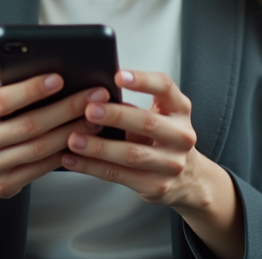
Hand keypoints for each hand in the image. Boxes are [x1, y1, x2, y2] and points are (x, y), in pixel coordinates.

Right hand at [0, 27, 106, 246]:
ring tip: (96, 114)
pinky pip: (42, 168)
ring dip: (72, 131)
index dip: (32, 90)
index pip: (3, 101)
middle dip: (66, 108)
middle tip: (94, 94)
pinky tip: (83, 138)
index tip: (60, 77)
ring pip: (40, 148)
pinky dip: (65, 153)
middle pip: (29, 125)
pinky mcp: (6, 186)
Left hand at [61, 70, 243, 258]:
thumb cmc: (162, 138)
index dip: (142, 80)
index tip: (118, 76)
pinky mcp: (156, 185)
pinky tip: (73, 160)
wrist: (188, 178)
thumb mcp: (158, 115)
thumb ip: (132, 106)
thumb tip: (91, 96)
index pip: (164, 88)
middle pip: (148, 123)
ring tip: (74, 139)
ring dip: (99, 147)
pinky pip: (119, 175)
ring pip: (131, 154)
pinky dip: (91, 167)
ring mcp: (171, 164)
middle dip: (116, 116)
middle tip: (89, 110)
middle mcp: (180, 136)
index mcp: (179, 110)